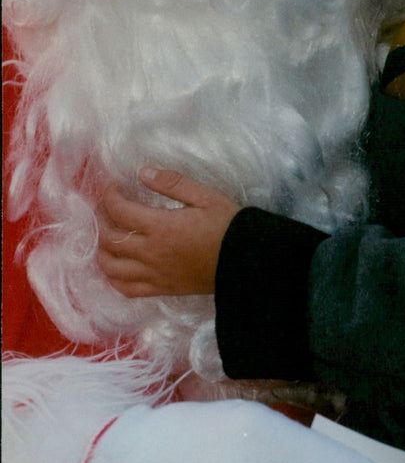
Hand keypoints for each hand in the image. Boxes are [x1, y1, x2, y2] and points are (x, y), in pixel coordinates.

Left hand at [97, 168, 241, 295]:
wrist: (246, 261)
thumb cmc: (227, 225)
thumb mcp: (205, 196)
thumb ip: (173, 183)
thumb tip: (143, 173)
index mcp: (160, 227)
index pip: (120, 211)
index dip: (109, 197)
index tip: (112, 187)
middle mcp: (151, 253)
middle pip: (110, 239)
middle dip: (101, 220)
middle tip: (105, 208)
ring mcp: (154, 274)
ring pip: (111, 267)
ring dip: (101, 250)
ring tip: (106, 236)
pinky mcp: (161, 289)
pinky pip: (127, 289)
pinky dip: (113, 278)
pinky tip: (116, 267)